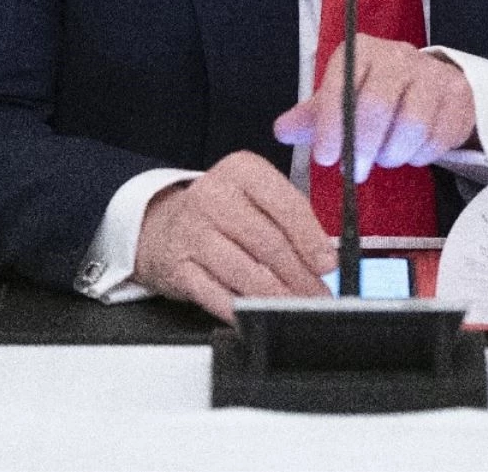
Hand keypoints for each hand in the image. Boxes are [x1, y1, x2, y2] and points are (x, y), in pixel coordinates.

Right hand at [133, 151, 335, 322]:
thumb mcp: (254, 197)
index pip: (284, 204)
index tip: (327, 263)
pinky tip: (258, 316)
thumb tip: (322, 258)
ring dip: (277, 297)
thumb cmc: (221, 211)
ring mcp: (192, 232)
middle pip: (267, 242)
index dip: (310, 238)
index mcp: (241, 171)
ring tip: (297, 308)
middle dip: (299, 276)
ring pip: (244, 272)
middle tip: (319, 295)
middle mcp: (213, 196)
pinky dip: (241, 310)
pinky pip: (216, 294)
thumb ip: (288, 219)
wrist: (161, 224)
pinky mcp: (178, 267)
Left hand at [274, 34, 475, 181]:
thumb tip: (282, 131)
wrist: (431, 83)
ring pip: (412, 124)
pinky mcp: (457, 94)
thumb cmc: (375, 93)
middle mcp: (397, 55)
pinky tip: (411, 152)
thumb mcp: (340, 99)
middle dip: (362, 146)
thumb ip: (312, 117)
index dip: (331, 125)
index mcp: (361, 51)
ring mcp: (431, 73)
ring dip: (394, 153)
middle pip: (378, 105)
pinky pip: (438, 136)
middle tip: (354, 172)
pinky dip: (421, 155)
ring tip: (384, 158)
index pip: (342, 86)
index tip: (326, 158)